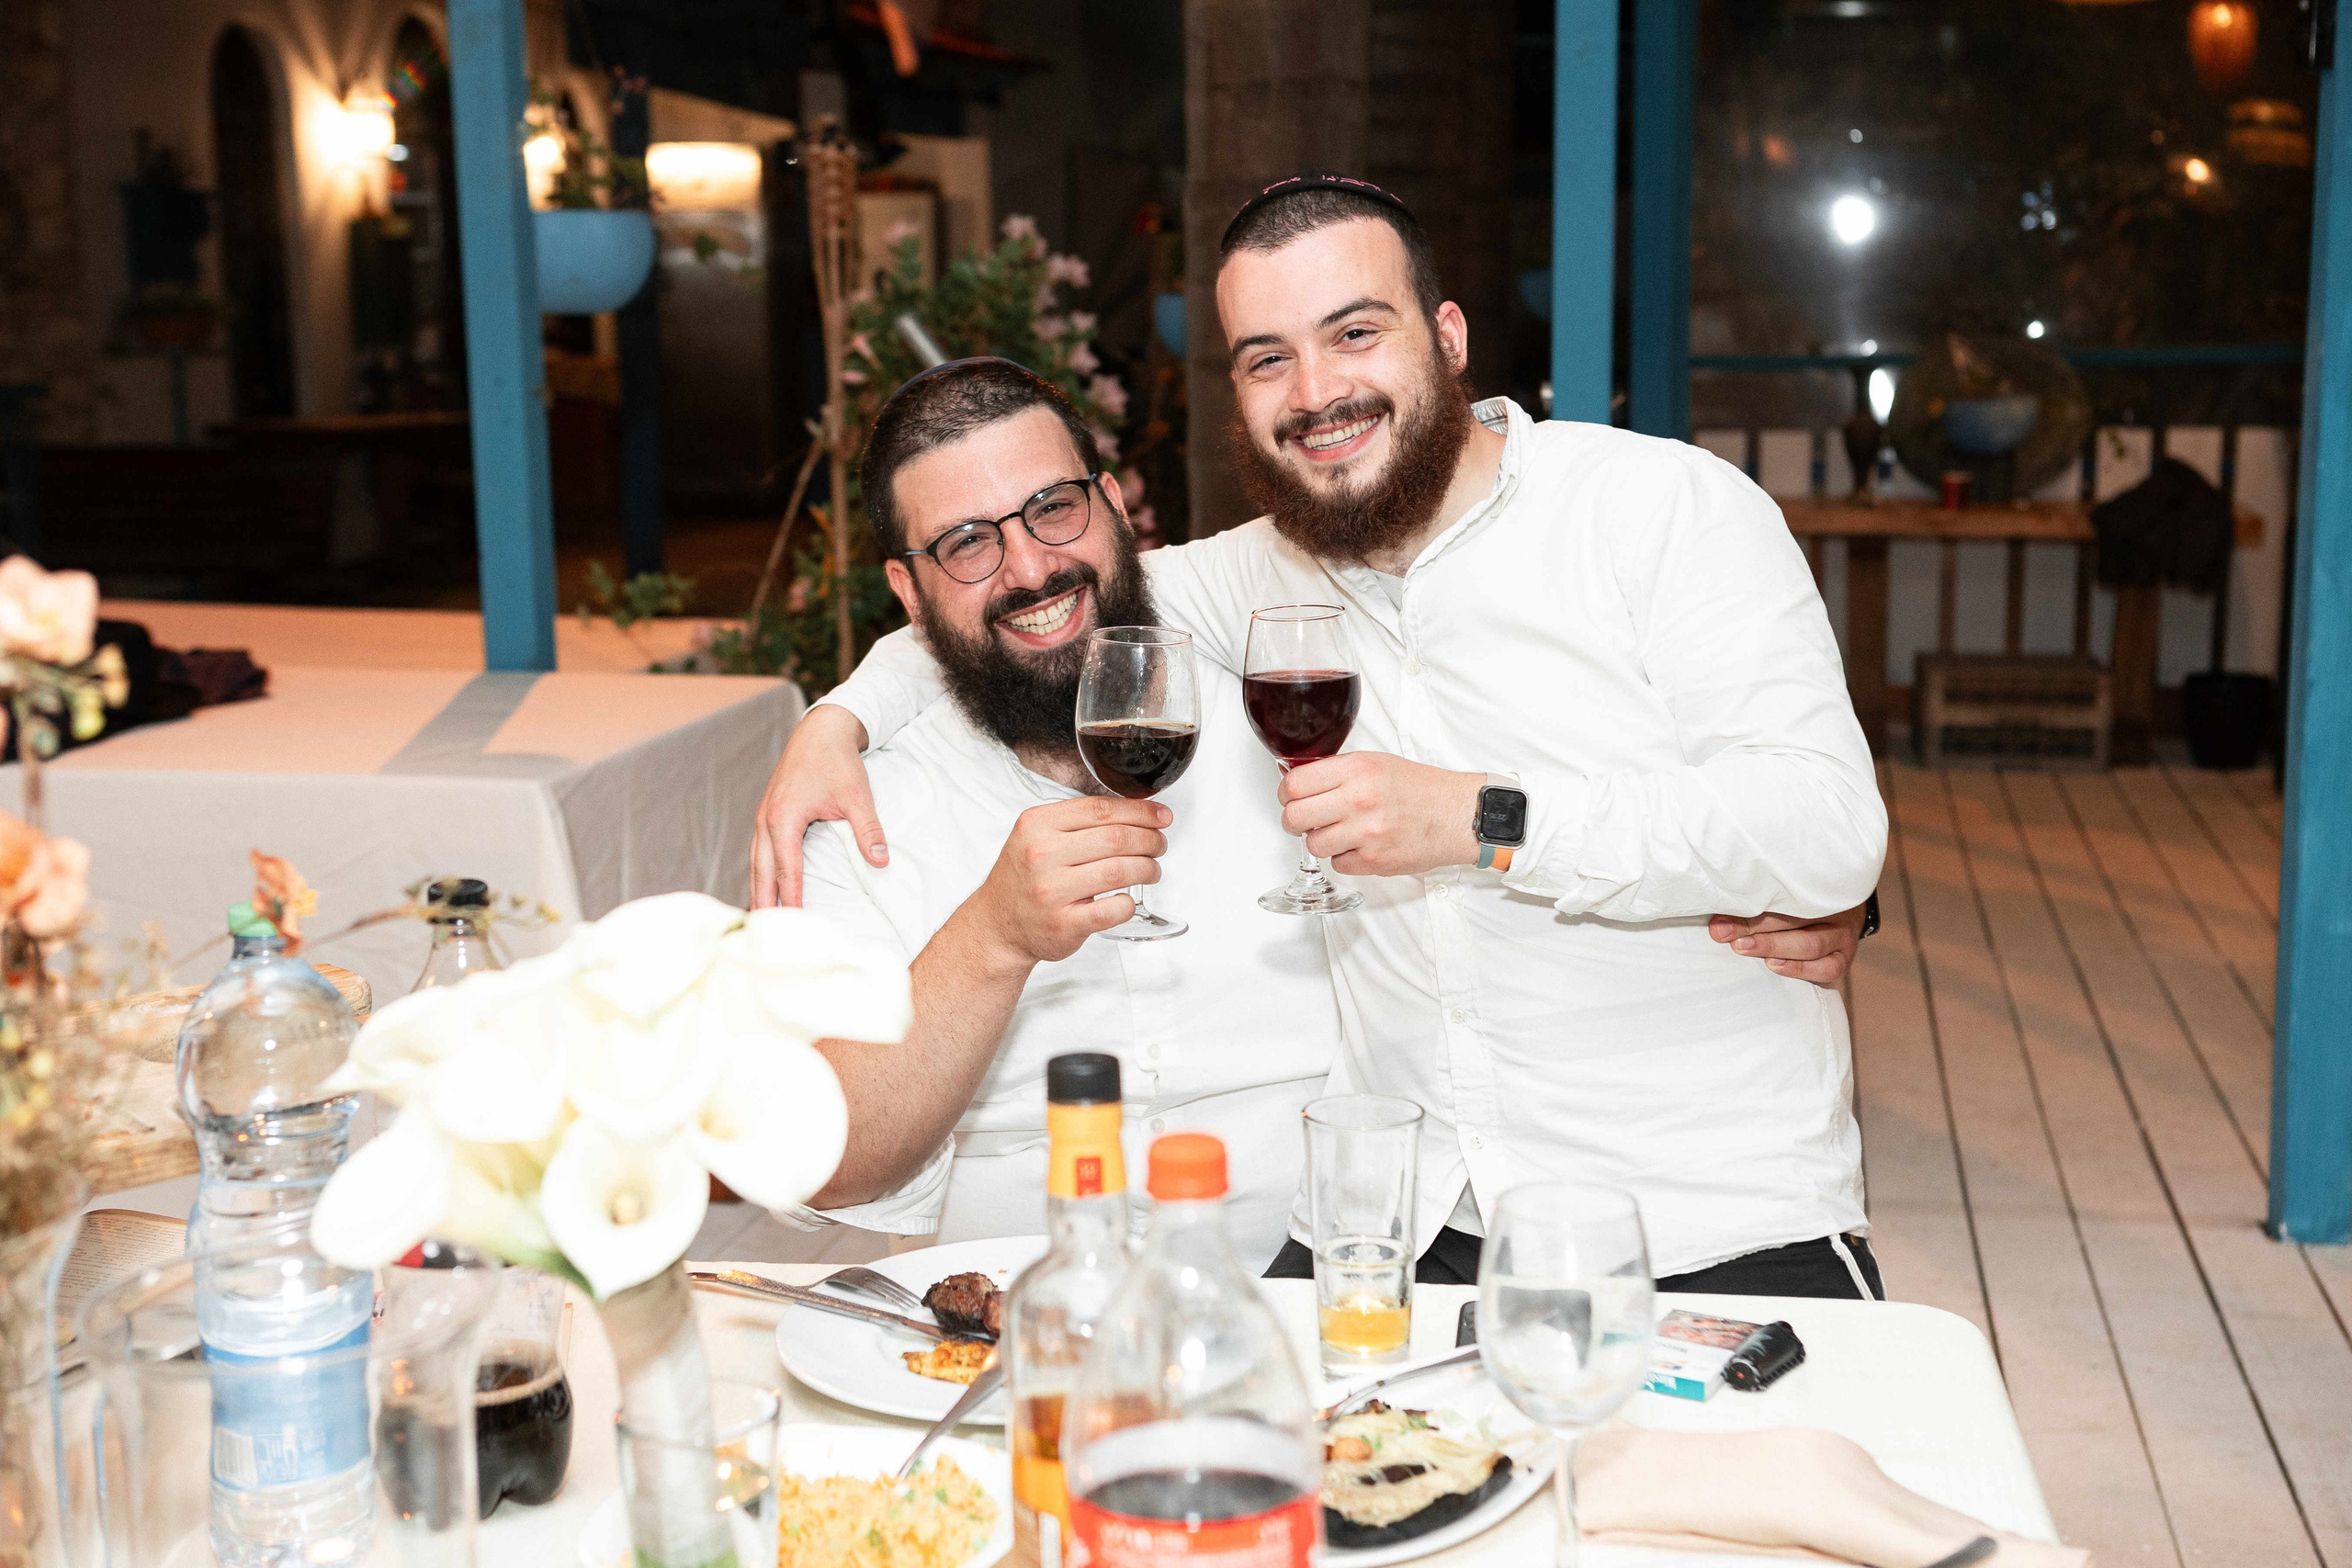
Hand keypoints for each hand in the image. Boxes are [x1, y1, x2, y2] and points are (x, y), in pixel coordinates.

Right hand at [751, 705, 881, 907]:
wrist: (821, 731)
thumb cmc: (837, 762)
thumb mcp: (856, 795)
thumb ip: (868, 829)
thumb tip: (881, 861)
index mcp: (784, 819)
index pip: (787, 871)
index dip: (791, 899)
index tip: (793, 924)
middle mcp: (766, 820)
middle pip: (761, 873)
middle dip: (764, 904)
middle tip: (765, 936)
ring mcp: (762, 816)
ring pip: (755, 863)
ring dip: (757, 890)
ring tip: (761, 919)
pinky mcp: (766, 813)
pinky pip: (759, 851)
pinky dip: (760, 872)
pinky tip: (766, 886)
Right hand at [965, 796, 1172, 965]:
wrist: (997, 925)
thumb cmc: (1024, 878)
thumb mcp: (1036, 836)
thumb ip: (1077, 822)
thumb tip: (1136, 811)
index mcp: (1037, 825)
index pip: (1100, 809)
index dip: (1140, 811)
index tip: (1161, 816)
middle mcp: (1041, 855)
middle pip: (1116, 839)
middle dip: (1150, 840)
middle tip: (1159, 846)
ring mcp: (1051, 891)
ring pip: (1120, 871)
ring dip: (1147, 869)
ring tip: (1152, 870)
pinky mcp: (1063, 924)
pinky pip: (1113, 909)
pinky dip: (1130, 903)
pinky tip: (1129, 900)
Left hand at [1279, 753, 1482, 877]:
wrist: (1458, 814)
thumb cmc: (1421, 788)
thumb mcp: (1376, 763)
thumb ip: (1337, 771)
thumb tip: (1298, 782)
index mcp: (1356, 770)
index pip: (1295, 784)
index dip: (1285, 793)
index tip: (1290, 797)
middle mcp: (1358, 800)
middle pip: (1295, 817)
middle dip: (1294, 820)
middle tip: (1303, 820)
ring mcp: (1366, 833)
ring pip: (1313, 845)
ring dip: (1320, 840)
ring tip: (1339, 832)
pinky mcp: (1374, 861)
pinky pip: (1337, 864)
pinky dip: (1344, 858)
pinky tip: (1360, 846)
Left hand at [1708, 904, 1867, 987]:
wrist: (1845, 906)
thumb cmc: (1806, 897)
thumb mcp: (1789, 889)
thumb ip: (1761, 895)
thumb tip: (1721, 913)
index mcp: (1818, 886)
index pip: (1784, 893)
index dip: (1750, 904)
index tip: (1721, 916)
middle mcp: (1834, 909)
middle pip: (1794, 918)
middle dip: (1753, 926)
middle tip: (1722, 933)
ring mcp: (1842, 935)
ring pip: (1810, 944)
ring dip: (1773, 946)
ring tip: (1743, 948)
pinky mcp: (1843, 958)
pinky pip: (1827, 967)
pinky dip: (1799, 968)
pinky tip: (1775, 966)